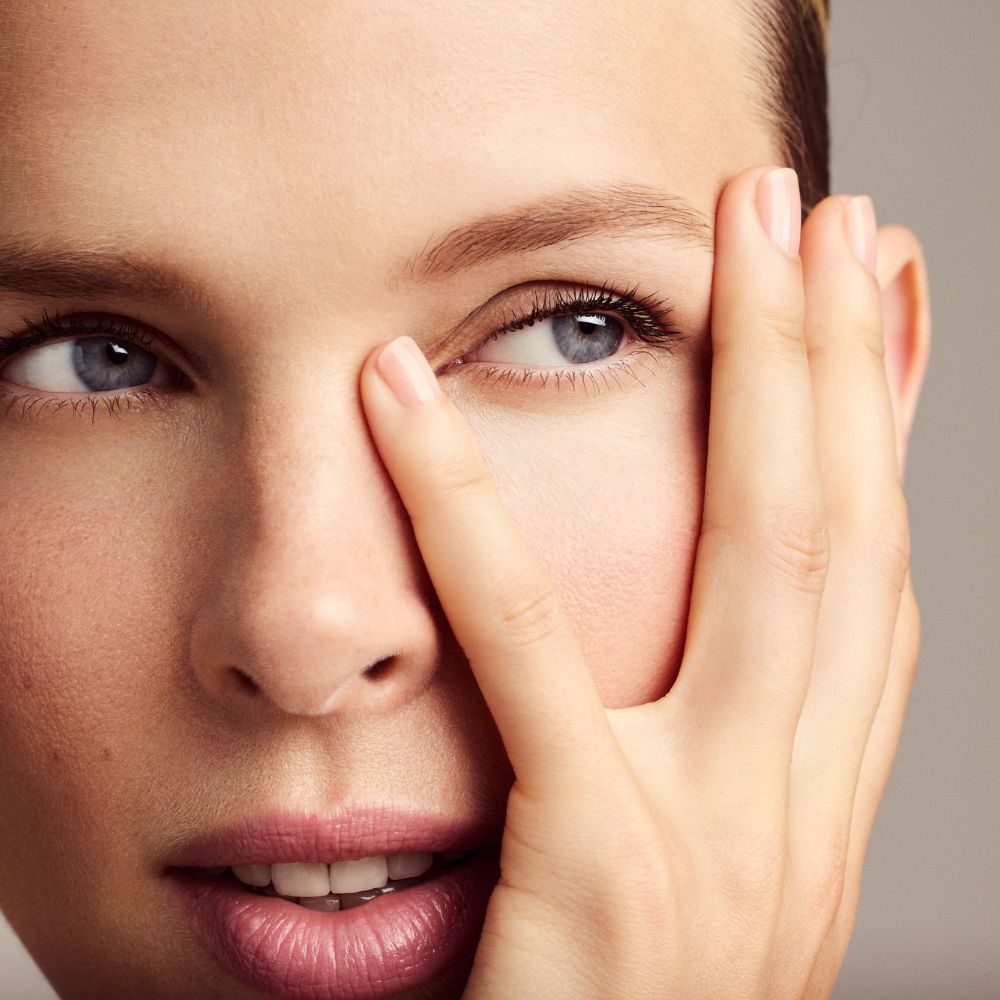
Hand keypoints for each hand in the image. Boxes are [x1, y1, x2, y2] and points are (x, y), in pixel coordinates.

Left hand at [358, 163, 919, 998]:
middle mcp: (800, 809)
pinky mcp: (603, 878)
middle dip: (844, 357)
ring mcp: (722, 845)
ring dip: (764, 380)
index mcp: (813, 801)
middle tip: (821, 212)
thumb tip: (700, 635)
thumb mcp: (690, 872)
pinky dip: (469, 512)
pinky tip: (416, 394)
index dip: (891, 424)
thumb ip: (705, 751)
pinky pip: (533, 657)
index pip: (873, 573)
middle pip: (840, 530)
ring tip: (741, 239)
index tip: (883, 296)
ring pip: (764, 557)